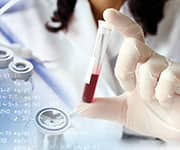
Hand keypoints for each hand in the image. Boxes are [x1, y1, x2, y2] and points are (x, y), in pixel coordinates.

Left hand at [76, 8, 179, 140]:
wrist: (172, 130)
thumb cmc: (151, 117)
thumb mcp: (121, 112)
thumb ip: (101, 108)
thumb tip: (79, 106)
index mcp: (138, 65)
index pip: (131, 36)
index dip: (120, 24)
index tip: (108, 15)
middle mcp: (152, 61)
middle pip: (134, 45)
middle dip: (124, 69)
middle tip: (128, 87)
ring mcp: (169, 68)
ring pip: (149, 67)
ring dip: (145, 91)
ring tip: (152, 100)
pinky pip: (168, 78)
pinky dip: (161, 95)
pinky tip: (166, 100)